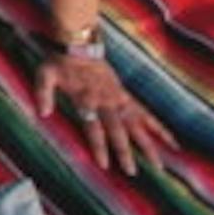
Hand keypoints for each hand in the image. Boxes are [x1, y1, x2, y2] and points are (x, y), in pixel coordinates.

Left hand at [34, 51, 178, 174]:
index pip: (93, 126)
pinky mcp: (126, 95)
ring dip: (147, 144)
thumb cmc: (60, 61)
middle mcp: (105, 101)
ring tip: (159, 165)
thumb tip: (42, 113)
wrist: (79, 42)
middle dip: (124, 151)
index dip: (99, 145)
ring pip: (136, 124)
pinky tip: (171, 141)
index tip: (104, 164)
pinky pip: (145, 112)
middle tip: (132, 172)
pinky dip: (158, 127)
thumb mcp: (45, 74)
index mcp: (86, 98)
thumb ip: (43, 92)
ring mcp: (118, 98)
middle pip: (117, 129)